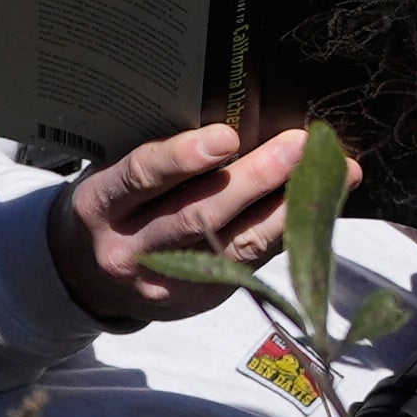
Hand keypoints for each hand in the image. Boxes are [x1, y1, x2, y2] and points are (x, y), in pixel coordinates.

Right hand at [50, 121, 309, 328]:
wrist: (84, 277)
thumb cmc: (115, 204)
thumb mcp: (113, 175)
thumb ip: (158, 157)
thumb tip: (240, 116)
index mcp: (101, 205)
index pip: (141, 177)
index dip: (183, 158)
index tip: (227, 136)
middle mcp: (129, 249)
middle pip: (197, 215)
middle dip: (255, 179)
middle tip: (299, 145)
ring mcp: (165, 282)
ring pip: (234, 246)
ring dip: (289, 208)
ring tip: (333, 175)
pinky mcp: (199, 301)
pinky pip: (252, 266)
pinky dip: (290, 234)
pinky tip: (323, 208)